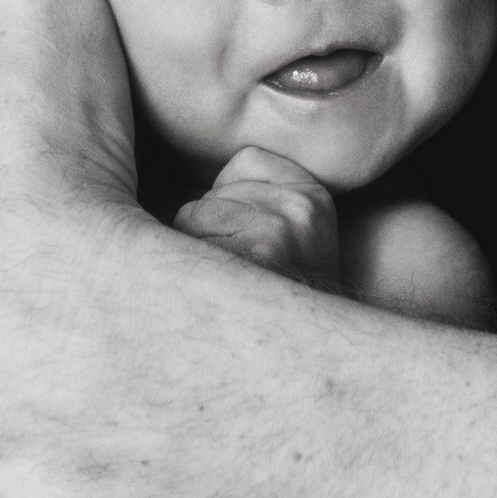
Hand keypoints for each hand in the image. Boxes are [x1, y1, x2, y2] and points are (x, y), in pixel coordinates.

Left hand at [173, 147, 339, 287]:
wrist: (300, 359)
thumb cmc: (277, 295)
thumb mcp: (290, 234)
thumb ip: (260, 196)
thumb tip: (181, 138)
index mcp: (316, 196)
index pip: (246, 159)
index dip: (232, 198)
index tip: (253, 236)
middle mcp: (304, 209)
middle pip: (213, 191)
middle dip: (211, 228)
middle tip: (242, 269)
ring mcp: (281, 230)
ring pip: (194, 213)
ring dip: (198, 249)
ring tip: (230, 283)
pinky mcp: (255, 254)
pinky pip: (188, 237)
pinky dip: (191, 268)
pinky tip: (220, 294)